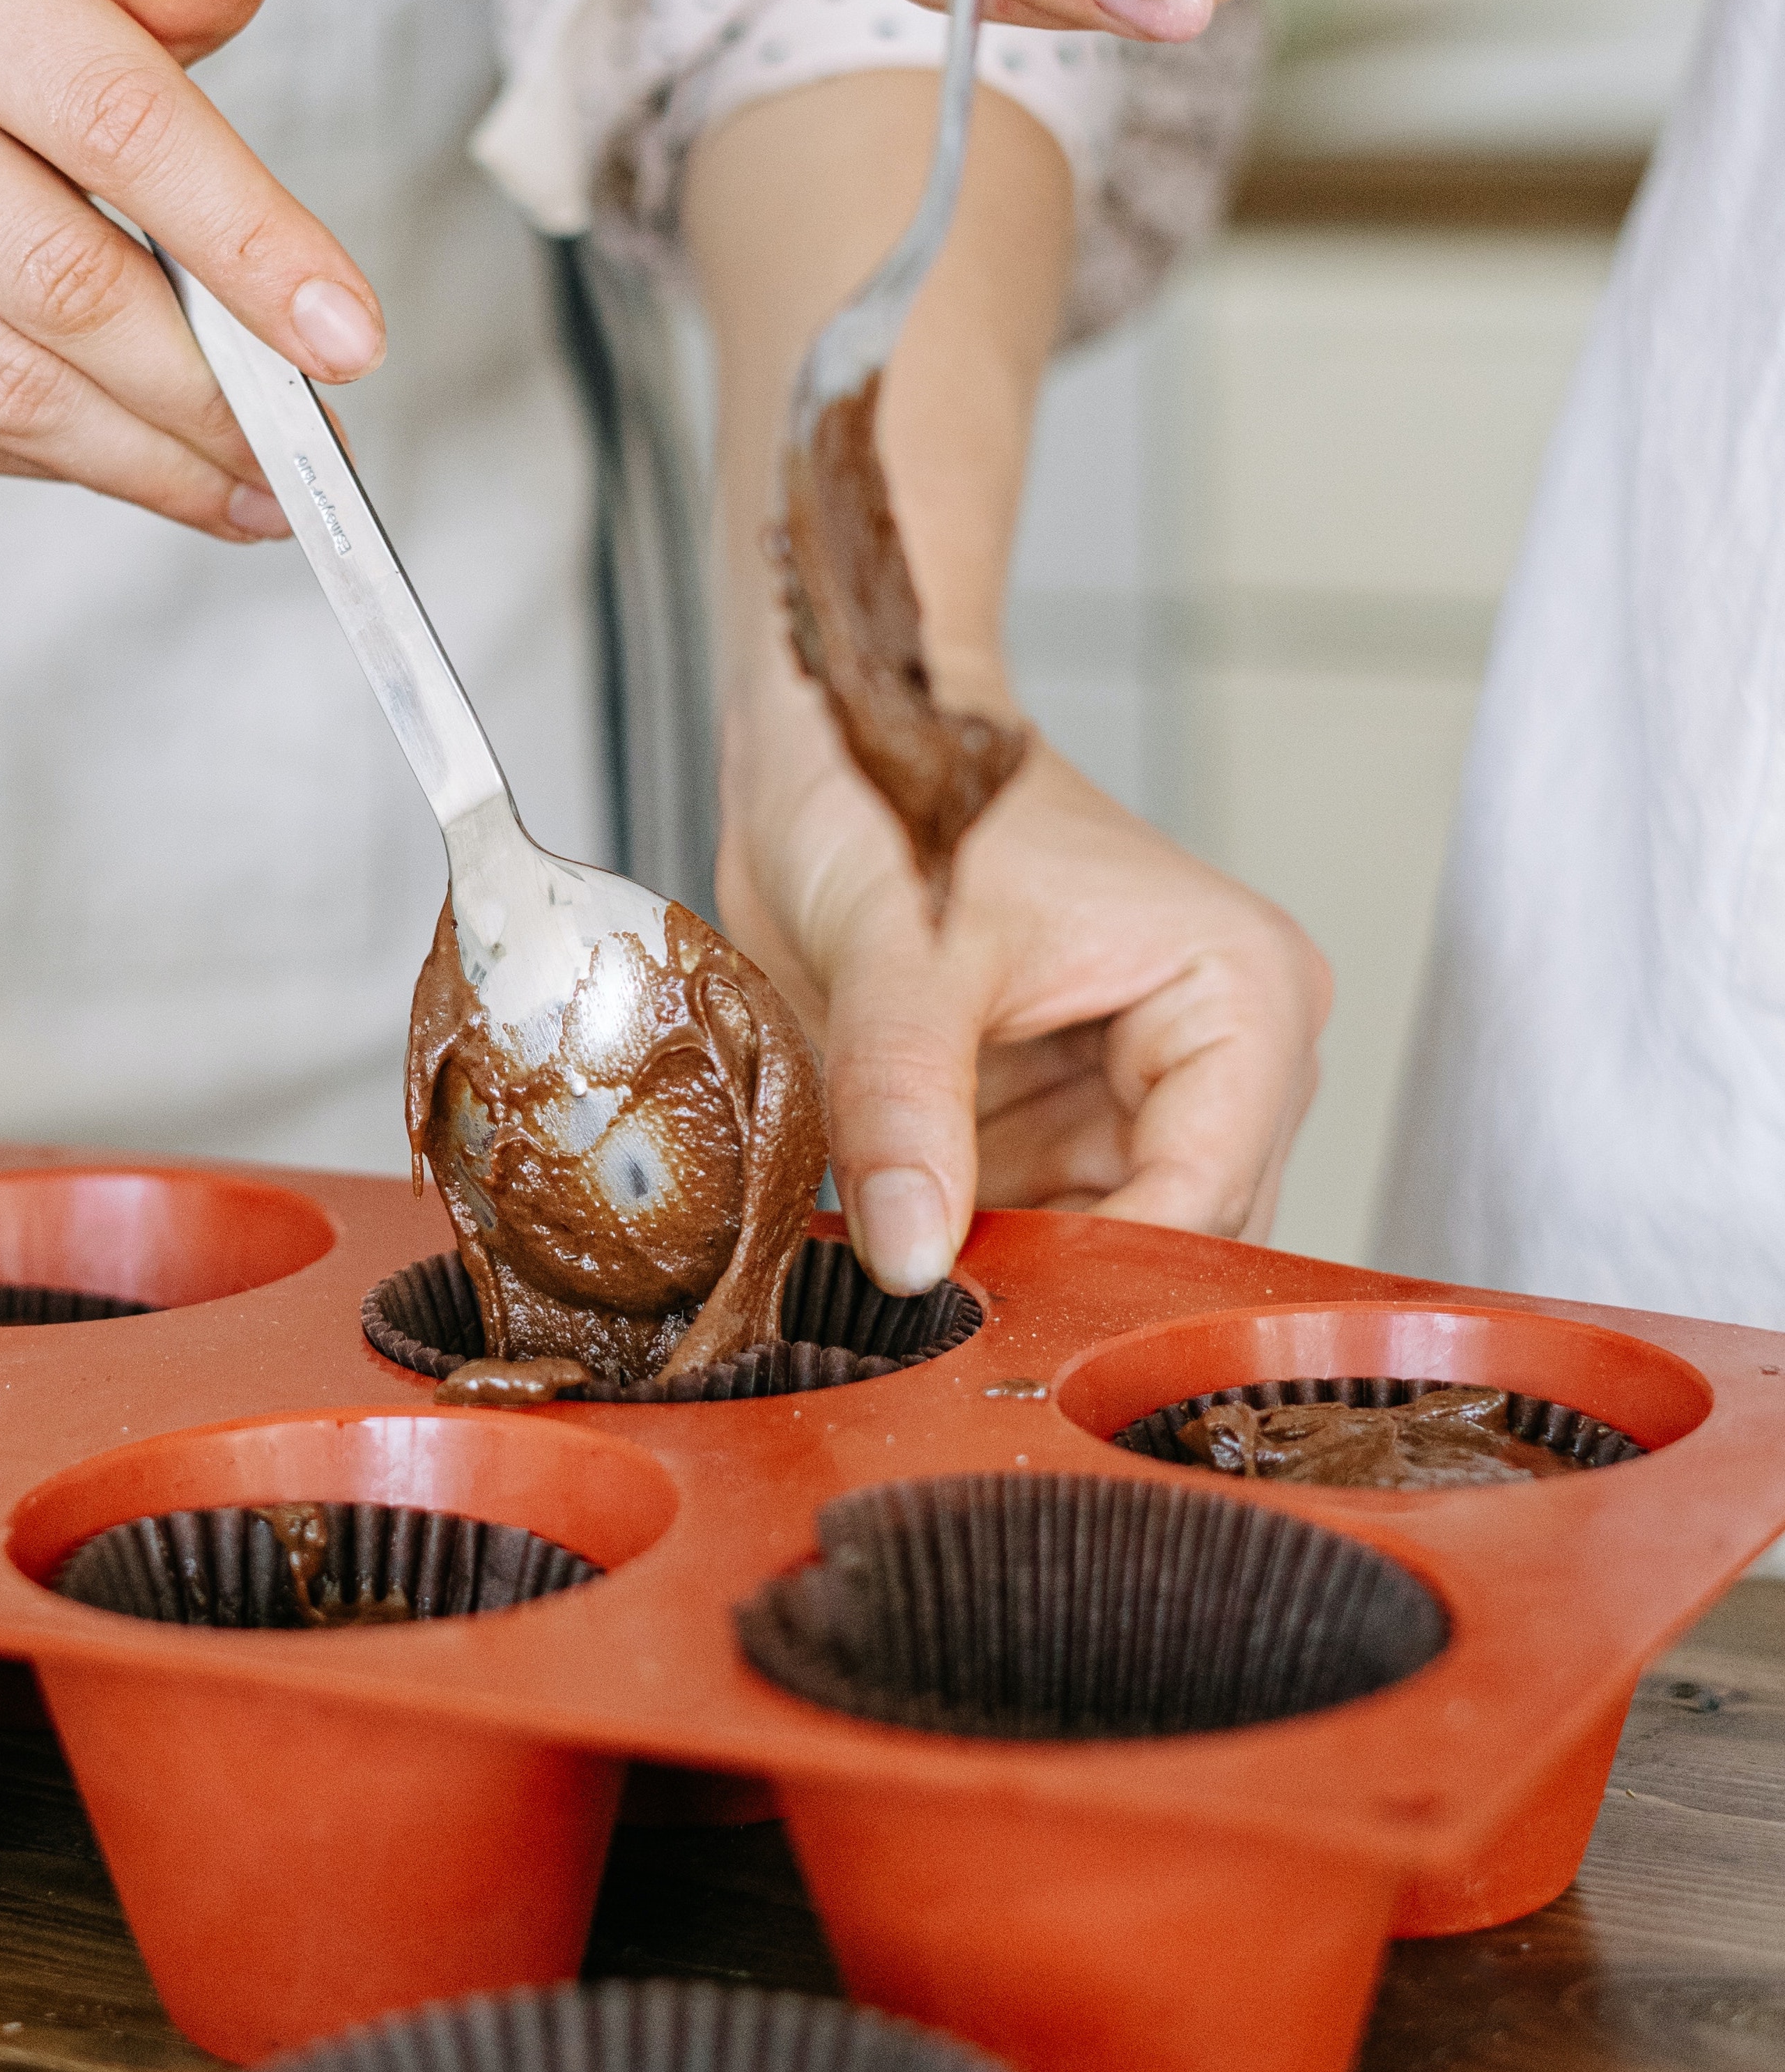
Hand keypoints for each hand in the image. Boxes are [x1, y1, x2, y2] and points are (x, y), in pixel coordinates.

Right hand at [0, 0, 381, 537]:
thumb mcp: (50, 0)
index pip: (125, 121)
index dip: (254, 244)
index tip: (351, 341)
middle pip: (70, 283)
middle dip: (211, 390)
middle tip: (306, 448)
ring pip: (7, 388)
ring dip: (151, 458)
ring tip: (249, 488)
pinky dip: (55, 467)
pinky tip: (130, 470)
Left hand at [717, 633, 1329, 1290]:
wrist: (831, 743)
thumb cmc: (899, 789)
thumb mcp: (894, 947)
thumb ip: (904, 1102)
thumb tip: (913, 1255)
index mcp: (1240, 993)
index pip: (1207, 1193)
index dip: (1104, 1275)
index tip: (996, 1328)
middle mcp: (1216, 1057)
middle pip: (1171, 1239)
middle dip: (1058, 1289)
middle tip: (939, 1329)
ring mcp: (1132, 1096)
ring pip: (1100, 1252)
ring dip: (1007, 1282)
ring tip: (905, 1298)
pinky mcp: (1051, 1119)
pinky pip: (1030, 1227)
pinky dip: (965, 1252)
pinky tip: (897, 1257)